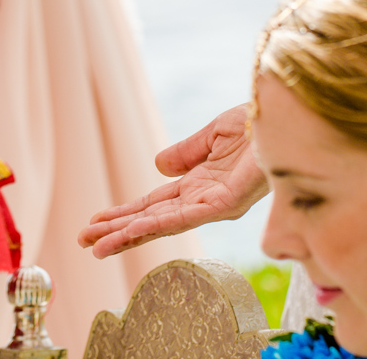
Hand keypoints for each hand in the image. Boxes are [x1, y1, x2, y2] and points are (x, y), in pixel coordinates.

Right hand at [78, 104, 265, 257]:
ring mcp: (213, 206)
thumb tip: (158, 165)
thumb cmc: (258, 126)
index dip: (124, 213)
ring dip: (128, 235)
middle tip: (82, 241)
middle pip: (151, 219)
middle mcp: (203, 201)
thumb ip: (187, 151)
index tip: (95, 222)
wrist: (284, 119)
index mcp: (199, 185)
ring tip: (96, 247)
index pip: (153, 204)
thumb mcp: (214, 134)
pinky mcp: (225, 204)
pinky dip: (155, 224)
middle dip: (117, 231)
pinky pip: (184, 217)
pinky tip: (131, 230)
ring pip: (162, 224)